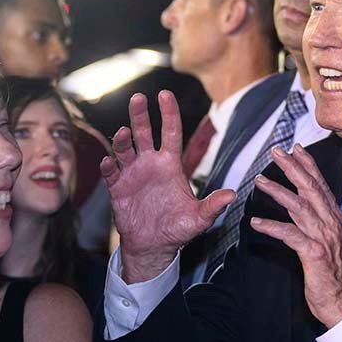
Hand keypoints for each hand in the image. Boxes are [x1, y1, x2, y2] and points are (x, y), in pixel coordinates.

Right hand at [102, 91, 233, 282]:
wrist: (154, 246)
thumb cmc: (178, 229)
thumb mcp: (199, 219)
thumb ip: (213, 206)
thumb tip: (233, 195)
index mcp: (170, 165)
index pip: (171, 133)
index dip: (168, 113)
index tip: (165, 95)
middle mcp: (150, 164)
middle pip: (144, 133)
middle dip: (140, 115)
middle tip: (138, 97)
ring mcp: (132, 174)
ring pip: (125, 149)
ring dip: (123, 139)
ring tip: (123, 133)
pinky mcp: (118, 189)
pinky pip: (111, 173)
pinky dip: (109, 166)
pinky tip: (109, 162)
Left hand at [250, 145, 341, 328]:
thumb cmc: (333, 273)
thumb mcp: (329, 241)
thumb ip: (318, 222)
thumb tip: (305, 207)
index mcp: (334, 219)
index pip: (321, 186)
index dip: (308, 165)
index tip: (295, 149)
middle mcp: (331, 224)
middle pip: (311, 189)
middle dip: (293, 168)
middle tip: (276, 152)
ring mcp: (324, 237)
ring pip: (299, 207)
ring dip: (278, 192)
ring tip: (260, 181)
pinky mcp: (314, 253)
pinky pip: (290, 235)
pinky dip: (272, 227)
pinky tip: (256, 222)